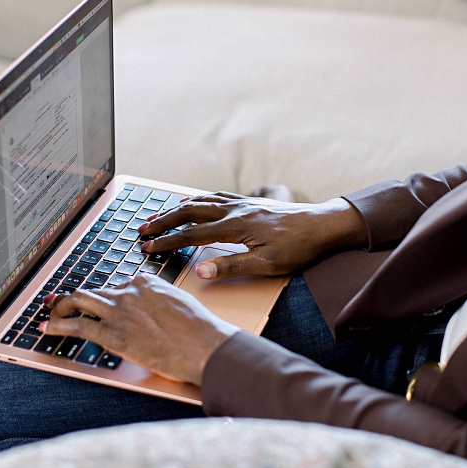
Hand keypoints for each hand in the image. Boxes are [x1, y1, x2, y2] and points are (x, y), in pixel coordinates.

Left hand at [41, 275, 238, 384]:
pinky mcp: (112, 334)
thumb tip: (153, 314)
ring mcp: (118, 311)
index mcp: (146, 283)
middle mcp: (129, 292)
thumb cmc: (200, 331)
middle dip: (73, 296)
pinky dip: (57, 326)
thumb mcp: (180, 305)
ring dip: (60, 306)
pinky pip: (76, 325)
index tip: (99, 303)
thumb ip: (160, 304)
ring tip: (50, 312)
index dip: (106, 297)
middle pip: (93, 290)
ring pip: (79, 301)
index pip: (118, 286)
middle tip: (58, 301)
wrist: (205, 345)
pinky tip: (46, 329)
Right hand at [137, 193, 367, 279]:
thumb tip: (201, 271)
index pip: (192, 234)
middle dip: (163, 220)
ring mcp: (243, 203)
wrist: (324, 225)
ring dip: (178, 208)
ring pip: (201, 200)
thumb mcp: (267, 265)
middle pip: (190, 211)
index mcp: (236, 226)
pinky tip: (195, 202)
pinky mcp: (251, 202)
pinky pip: (217, 196)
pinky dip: (199, 199)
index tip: (148, 247)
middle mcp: (235, 209)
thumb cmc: (299, 247)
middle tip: (142, 229)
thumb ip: (232, 267)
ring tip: (160, 216)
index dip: (168, 242)